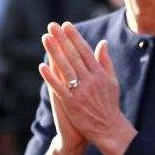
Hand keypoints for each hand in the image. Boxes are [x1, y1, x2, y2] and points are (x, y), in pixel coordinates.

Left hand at [40, 23, 133, 154]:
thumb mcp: (112, 81)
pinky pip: (59, 88)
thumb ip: (106, 61)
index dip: (75, 37)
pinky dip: (50, 77)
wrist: (108, 128)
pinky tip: (42, 66)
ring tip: (46, 38)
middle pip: (73, 56)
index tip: (66, 25)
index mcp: (100, 74)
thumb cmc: (110, 104)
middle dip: (62, 39)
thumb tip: (103, 42)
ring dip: (54, 52)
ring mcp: (80, 92)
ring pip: (65, 68)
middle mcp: (90, 81)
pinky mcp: (71, 104)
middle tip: (52, 26)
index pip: (85, 51)